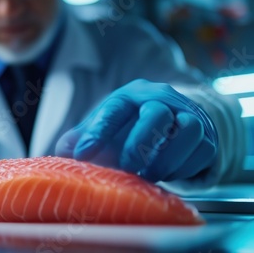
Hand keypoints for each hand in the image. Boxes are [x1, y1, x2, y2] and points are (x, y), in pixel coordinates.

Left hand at [56, 79, 217, 181]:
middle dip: (139, 144)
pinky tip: (166, 175)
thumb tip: (63, 153)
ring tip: (147, 174)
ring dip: (165, 159)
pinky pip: (201, 151)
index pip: (115, 107)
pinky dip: (183, 168)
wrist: (173, 120)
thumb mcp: (104, 125)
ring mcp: (189, 116)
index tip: (82, 154)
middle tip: (127, 167)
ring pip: (188, 130)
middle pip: (157, 113)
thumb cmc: (131, 125)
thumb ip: (81, 137)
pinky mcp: (206, 137)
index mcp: (132, 95)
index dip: (97, 132)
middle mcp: (162, 100)